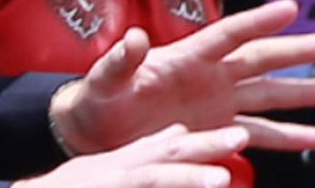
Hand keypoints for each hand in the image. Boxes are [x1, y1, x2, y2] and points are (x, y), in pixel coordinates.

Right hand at [16, 123, 247, 187]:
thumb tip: (179, 132)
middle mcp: (121, 169)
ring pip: (156, 178)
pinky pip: (145, 185)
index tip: (240, 133)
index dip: (205, 141)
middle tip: (240, 138)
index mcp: (127, 160)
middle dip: (206, 148)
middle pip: (168, 155)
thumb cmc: (74, 186)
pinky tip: (201, 187)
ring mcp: (113, 181)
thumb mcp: (110, 164)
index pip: (169, 146)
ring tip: (221, 180)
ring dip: (187, 177)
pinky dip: (171, 186)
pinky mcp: (106, 186)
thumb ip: (146, 150)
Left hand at [50, 0, 314, 156]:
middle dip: (297, 52)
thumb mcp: (105, 81)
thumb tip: (135, 39)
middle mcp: (210, 76)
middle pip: (261, 59)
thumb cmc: (99, 99)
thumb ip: (120, 61)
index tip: (291, 8)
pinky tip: (313, 136)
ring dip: (301, 94)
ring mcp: (217, 103)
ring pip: (268, 95)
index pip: (230, 34)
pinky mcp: (216, 130)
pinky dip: (285, 136)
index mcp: (187, 56)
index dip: (259, 21)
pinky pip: (258, 134)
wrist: (96, 131)